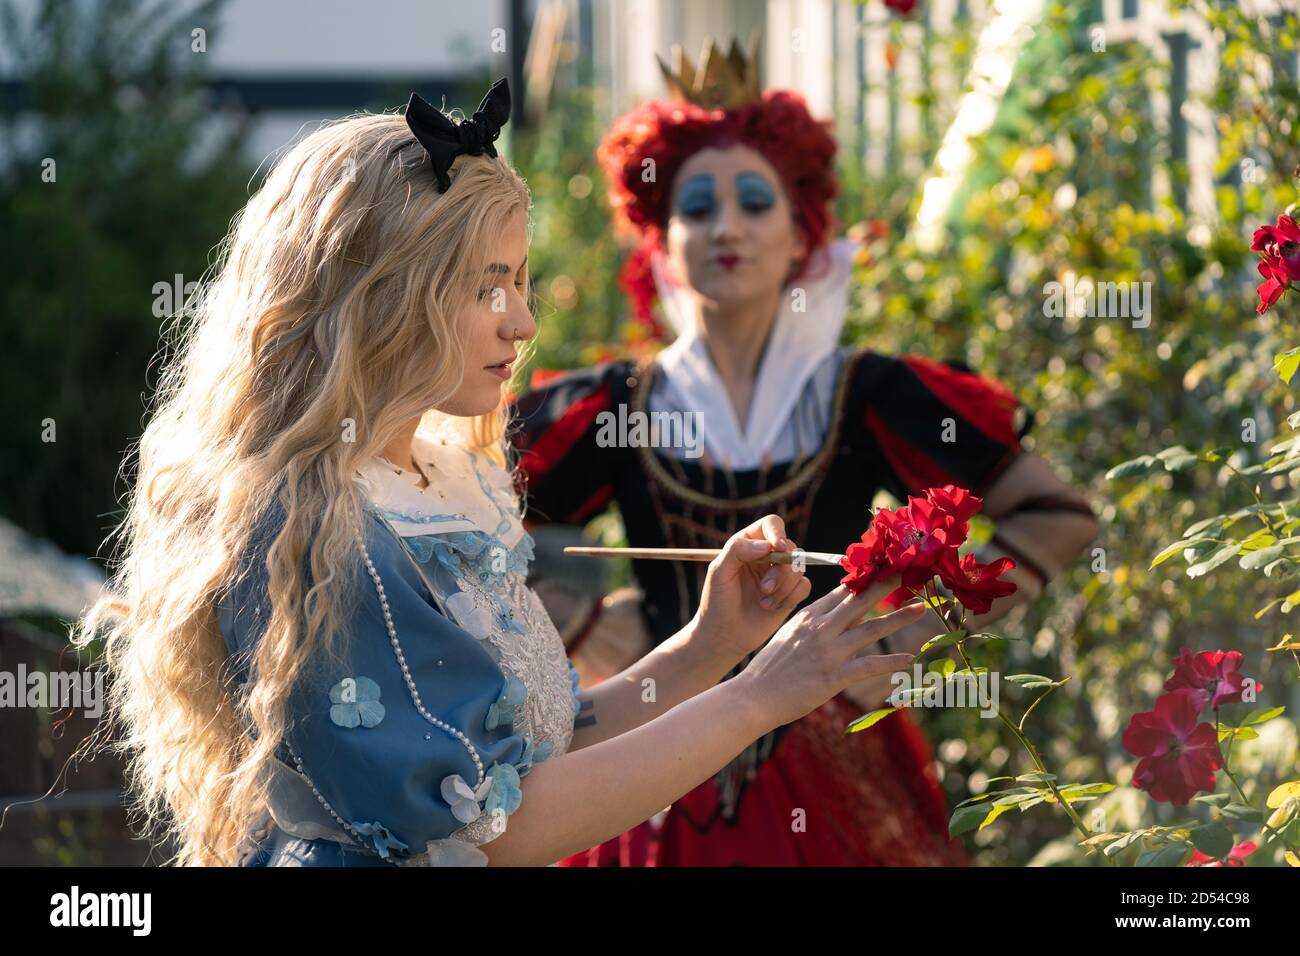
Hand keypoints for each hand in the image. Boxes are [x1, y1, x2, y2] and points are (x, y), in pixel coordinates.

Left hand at [692, 515, 812, 664]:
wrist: (724, 635)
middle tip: (764, 588)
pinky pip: (804, 586)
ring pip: (799, 567)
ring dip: (783, 586)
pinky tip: (771, 608)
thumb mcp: (718, 573)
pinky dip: (790, 597)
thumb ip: (737, 551)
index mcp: (748, 544)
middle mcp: (767, 556)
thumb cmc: (717, 601)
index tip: (778, 547)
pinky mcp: (790, 593)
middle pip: (791, 547)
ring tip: (764, 601)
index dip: (778, 532)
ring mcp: (780, 575)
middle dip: (780, 569)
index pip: (771, 525)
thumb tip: (766, 545)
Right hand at [735, 576, 924, 729]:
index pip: (842, 590)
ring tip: (922, 608)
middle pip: (860, 600)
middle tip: (909, 572)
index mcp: (809, 615)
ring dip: (899, 618)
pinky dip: (892, 662)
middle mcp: (821, 628)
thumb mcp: (791, 635)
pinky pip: (870, 665)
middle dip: (886, 584)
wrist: (753, 696)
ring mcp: (829, 651)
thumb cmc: (771, 668)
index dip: (866, 577)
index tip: (885, 566)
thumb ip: (819, 624)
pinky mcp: (834, 676)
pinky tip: (910, 660)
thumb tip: (850, 616)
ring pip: (871, 628)